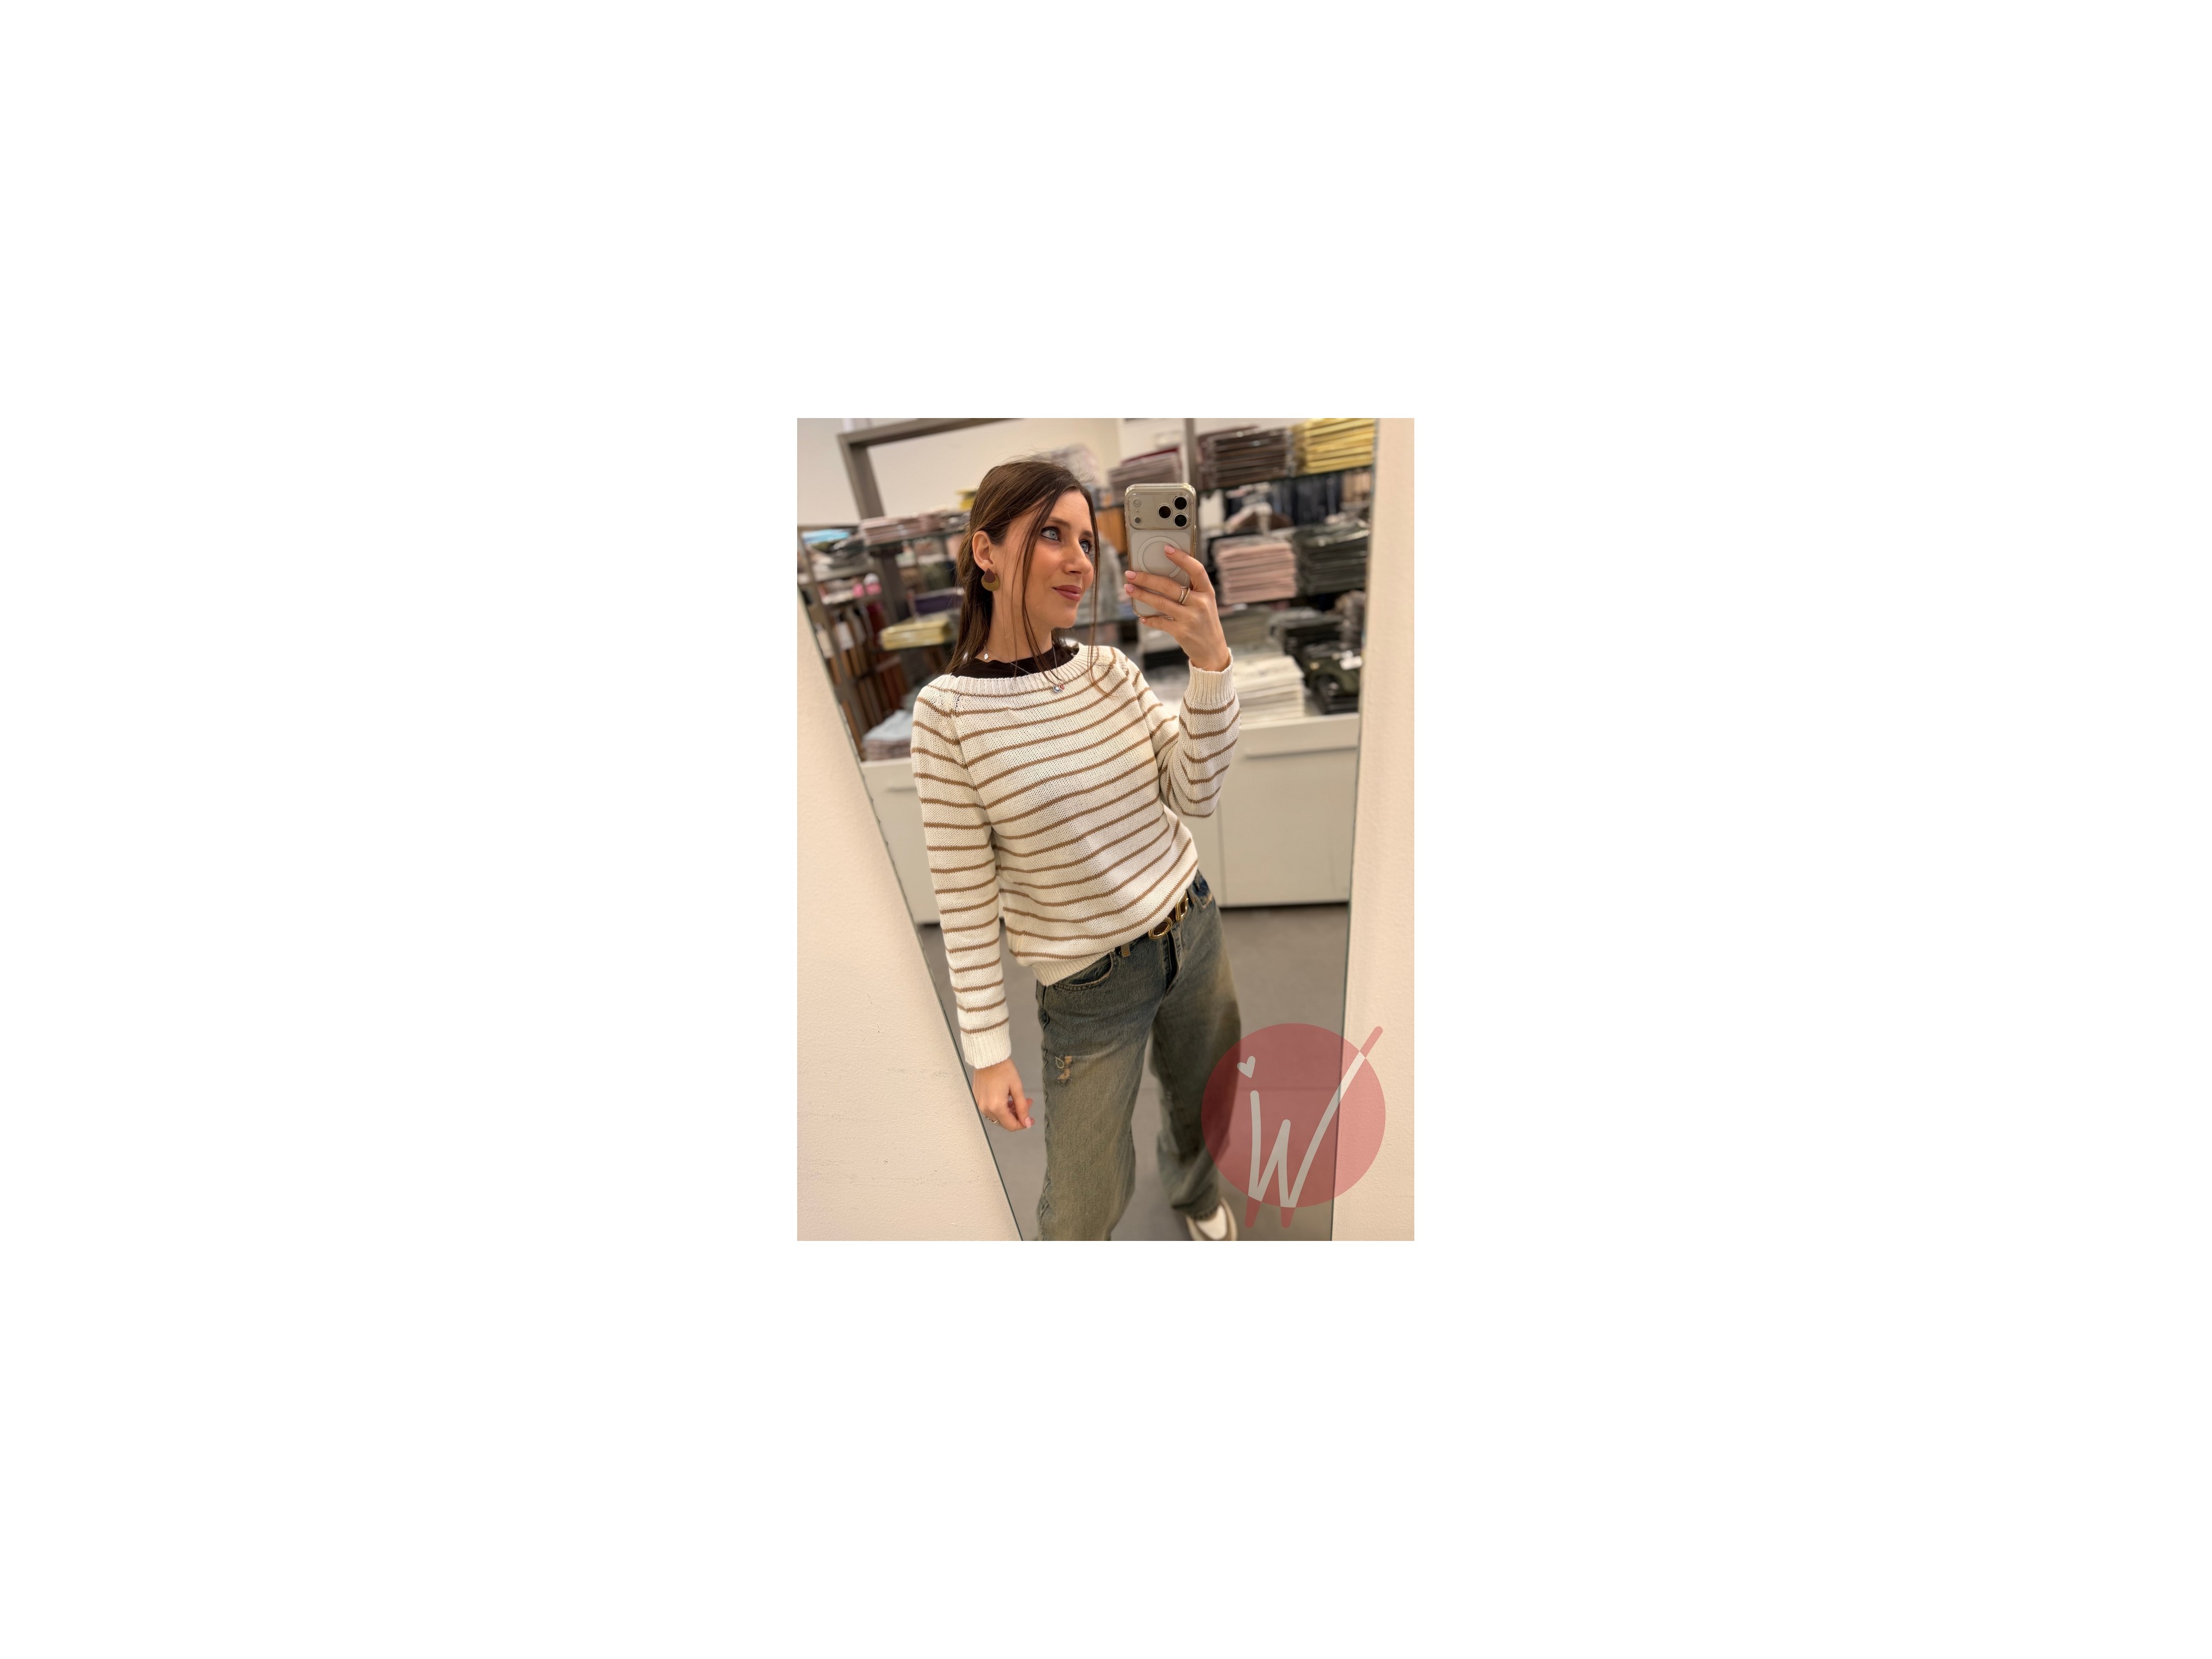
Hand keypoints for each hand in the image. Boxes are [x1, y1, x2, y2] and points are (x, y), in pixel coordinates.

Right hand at [972, 1058, 1032, 1129]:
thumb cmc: (1003, 1069)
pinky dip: (1000, 1108)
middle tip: (1026, 1104)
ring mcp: (980, 1104)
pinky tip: (1006, 1098)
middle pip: (1004, 1122)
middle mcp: (985, 1108)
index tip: (1030, 1119)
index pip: (1011, 1125)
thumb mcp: (1017, 1088)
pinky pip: (990, 1109)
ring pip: (997, 1116)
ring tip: (1016, 1099)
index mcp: (996, 1106)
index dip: (1023, 1124)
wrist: (988, 1057)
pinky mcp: (978, 1099)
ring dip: (1009, 1112)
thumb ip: (1022, 1107)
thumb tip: (1027, 1122)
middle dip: (1017, 1116)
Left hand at [1126, 543, 1230, 672]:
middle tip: (1131, 573)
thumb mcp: (1205, 603)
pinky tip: (1141, 616)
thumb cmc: (1205, 622)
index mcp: (1207, 592)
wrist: (1212, 650)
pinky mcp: (1181, 632)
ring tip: (1129, 589)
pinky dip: (1149, 618)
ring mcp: (1191, 618)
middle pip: (1169, 586)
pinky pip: (1160, 622)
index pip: (1196, 569)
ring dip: (1141, 595)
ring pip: (1160, 602)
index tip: (1166, 549)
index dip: (1182, 558)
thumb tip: (1163, 576)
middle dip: (1147, 578)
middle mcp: (1200, 603)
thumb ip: (1191, 590)